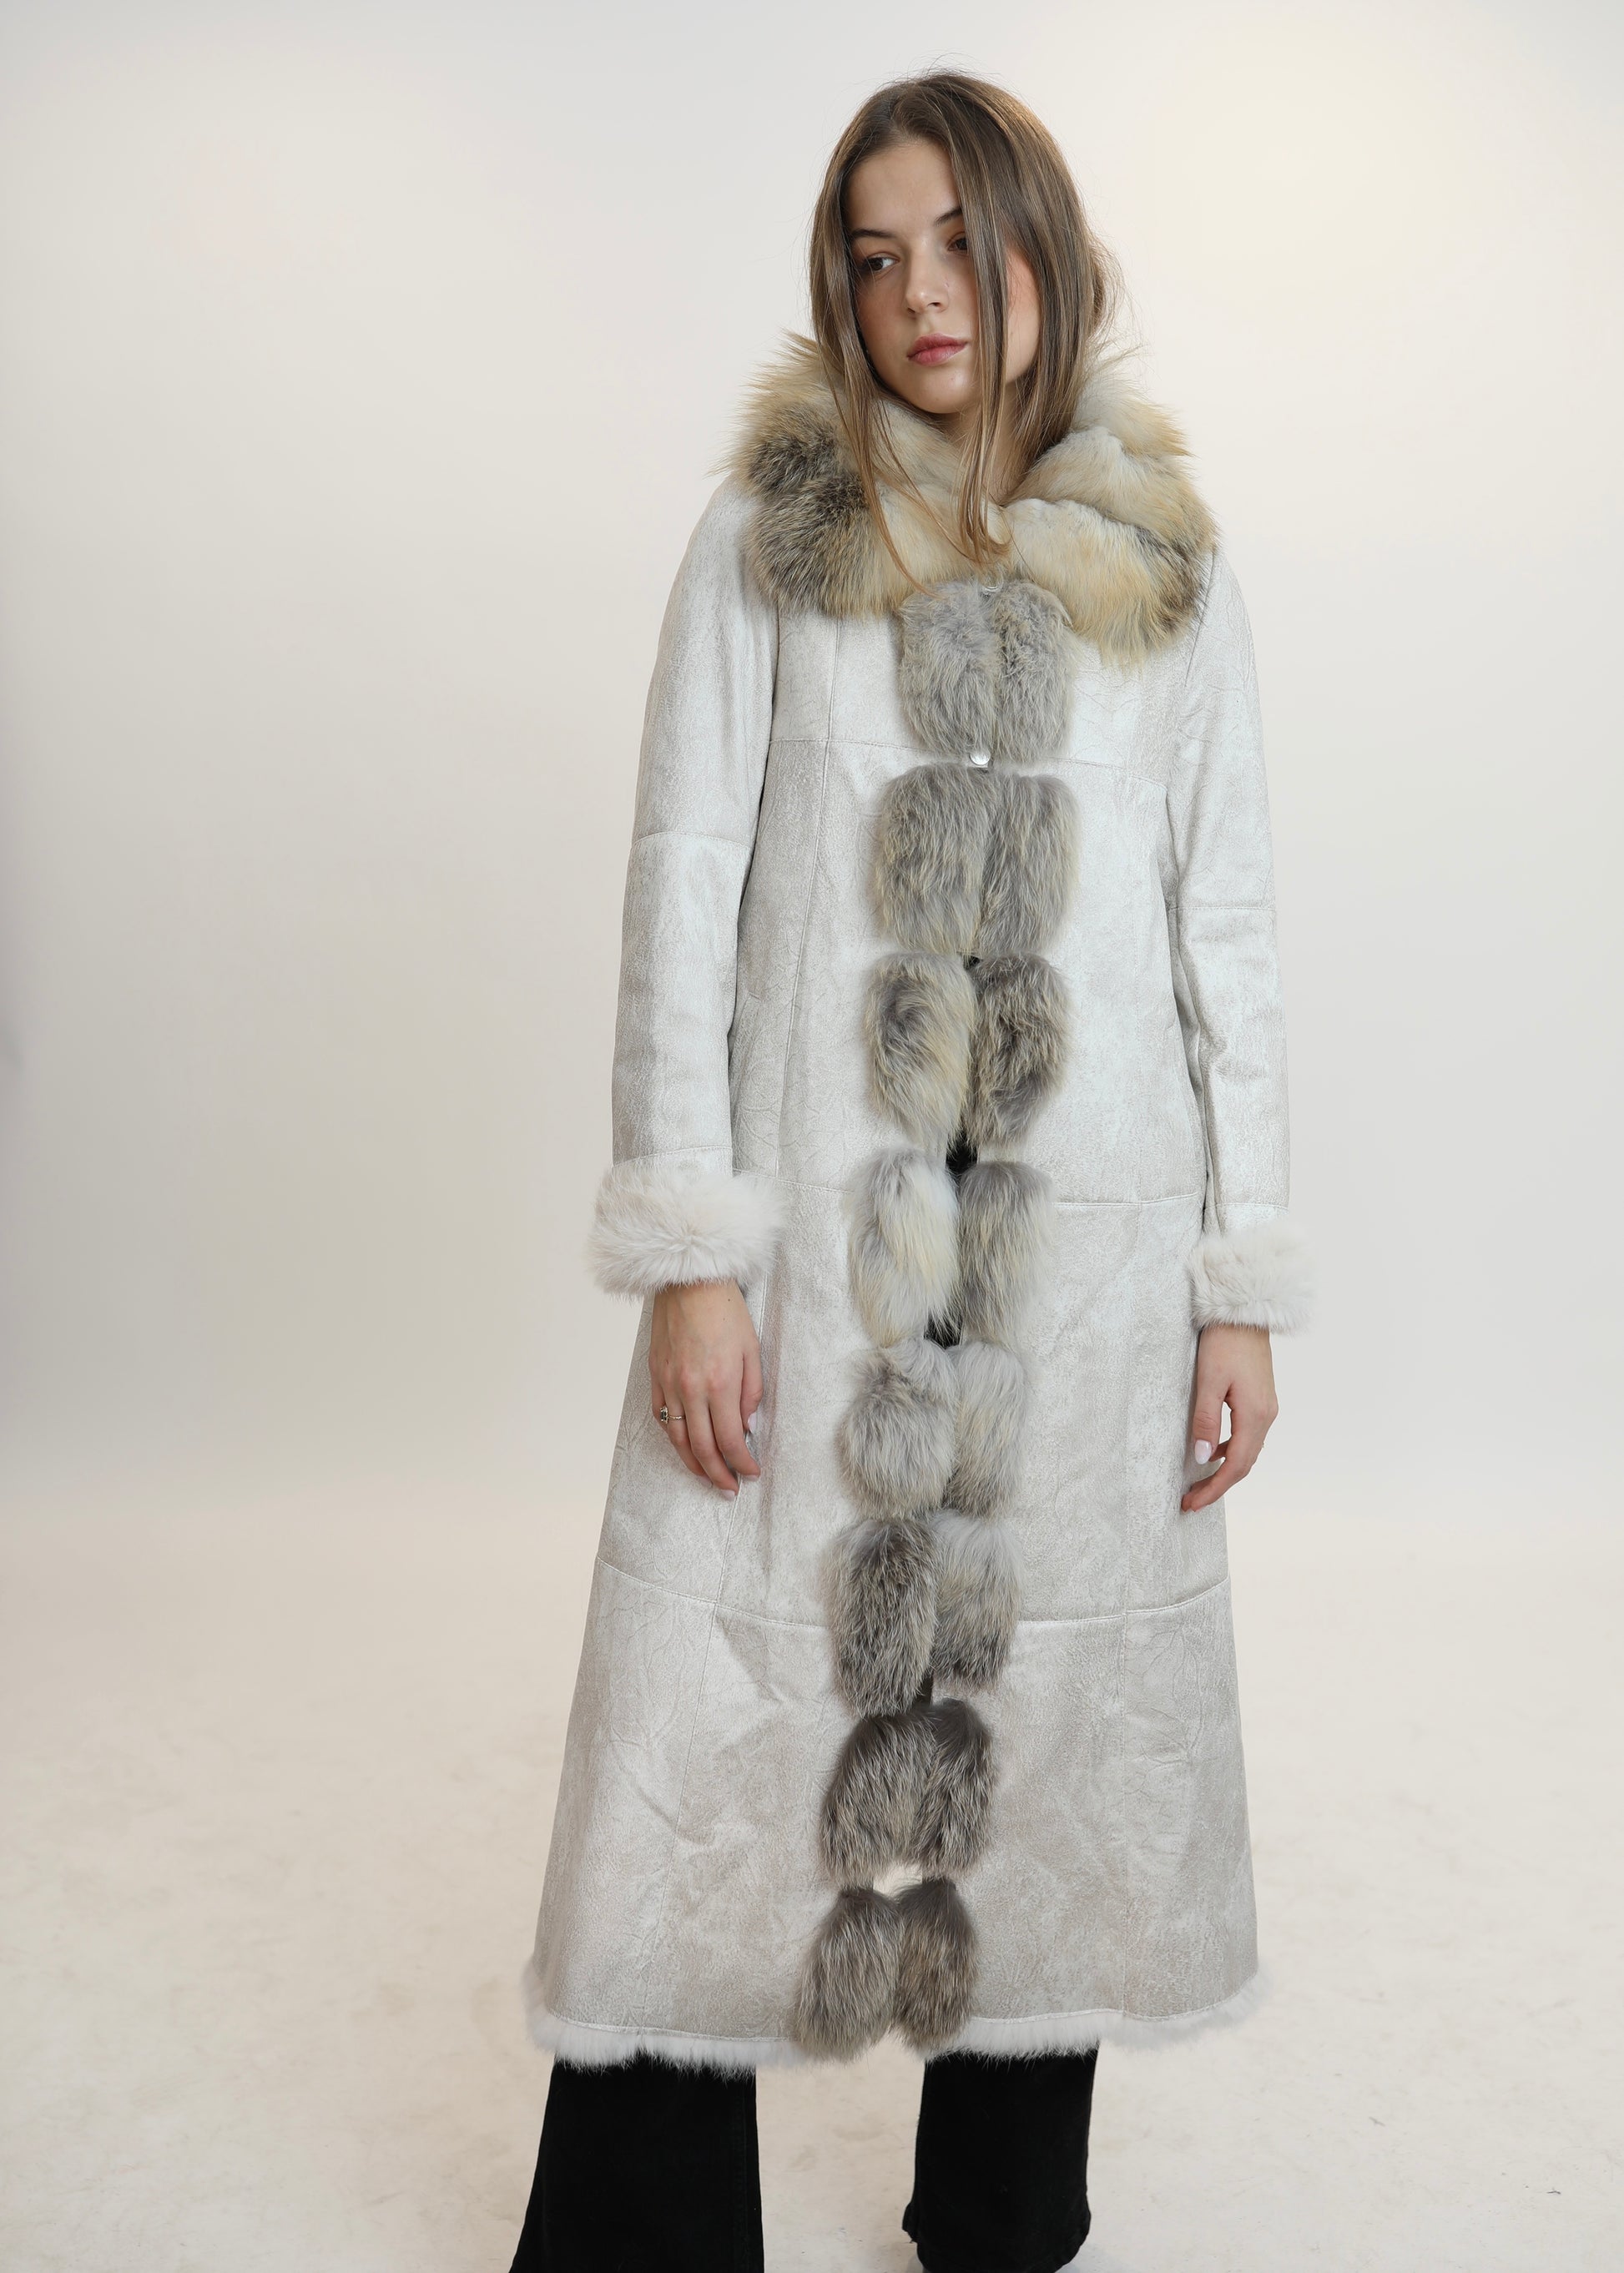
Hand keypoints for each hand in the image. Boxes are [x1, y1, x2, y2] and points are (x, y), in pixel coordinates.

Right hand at [649, 1280, 763, 1497]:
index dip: (742, 1462)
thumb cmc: (725, 1310)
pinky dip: (673, 1438)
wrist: (689, 1281)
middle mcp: (690, 1389)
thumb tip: (747, 1425)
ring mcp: (669, 1383)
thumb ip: (752, 1391)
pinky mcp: (655, 1375)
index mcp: (719, 1383)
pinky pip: (661, 1417)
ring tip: (707, 1478)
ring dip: (693, 1464)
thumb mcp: (752, 1349)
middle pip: (702, 1447)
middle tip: (730, 1489)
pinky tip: (684, 1447)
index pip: (730, 1439)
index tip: (752, 1473)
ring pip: (677, 1438)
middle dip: (718, 1474)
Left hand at [1181, 1323, 1277, 1512]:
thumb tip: (1202, 1458)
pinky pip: (1247, 1436)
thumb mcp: (1208, 1382)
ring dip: (1225, 1470)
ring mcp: (1266, 1408)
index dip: (1214, 1488)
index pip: (1235, 1466)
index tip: (1192, 1504)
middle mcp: (1266, 1416)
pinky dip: (1230, 1451)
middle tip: (1191, 1500)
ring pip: (1247, 1451)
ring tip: (1199, 1482)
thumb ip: (1206, 1421)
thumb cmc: (1224, 1343)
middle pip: (1244, 1464)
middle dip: (1218, 1485)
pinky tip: (1212, 1451)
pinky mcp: (1260, 1399)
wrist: (1244, 1314)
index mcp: (1255, 1415)